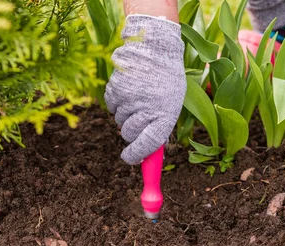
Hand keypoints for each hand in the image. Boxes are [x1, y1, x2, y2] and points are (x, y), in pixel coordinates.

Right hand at [105, 15, 185, 164]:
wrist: (154, 47)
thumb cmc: (166, 79)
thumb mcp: (172, 103)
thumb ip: (161, 126)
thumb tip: (150, 151)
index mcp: (165, 115)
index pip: (148, 144)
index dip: (136, 154)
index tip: (129, 158)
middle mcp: (147, 109)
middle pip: (129, 133)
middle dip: (131, 131)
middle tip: (138, 118)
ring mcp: (130, 99)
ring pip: (119, 120)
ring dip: (126, 113)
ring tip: (138, 95)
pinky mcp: (115, 89)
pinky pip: (111, 106)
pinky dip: (117, 102)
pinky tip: (129, 88)